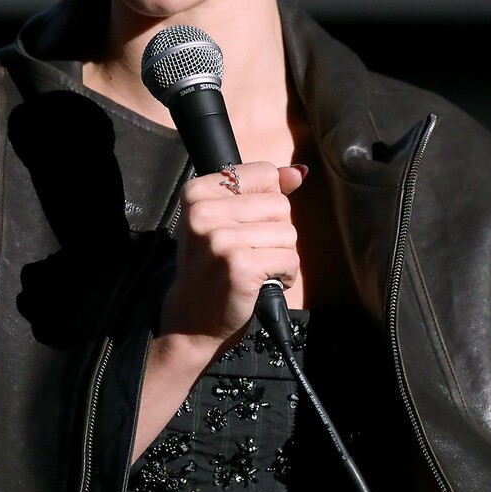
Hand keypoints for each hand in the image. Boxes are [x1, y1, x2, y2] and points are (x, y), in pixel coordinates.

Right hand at [161, 161, 306, 342]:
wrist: (192, 319)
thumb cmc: (213, 266)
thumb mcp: (227, 220)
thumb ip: (263, 191)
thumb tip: (299, 172)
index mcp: (198, 192)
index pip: (263, 173)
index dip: (266, 202)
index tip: (244, 225)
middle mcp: (204, 212)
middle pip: (280, 204)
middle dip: (276, 232)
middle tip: (248, 252)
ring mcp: (221, 239)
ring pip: (288, 233)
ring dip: (281, 255)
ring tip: (255, 268)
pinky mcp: (240, 265)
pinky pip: (290, 259)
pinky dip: (286, 274)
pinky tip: (262, 282)